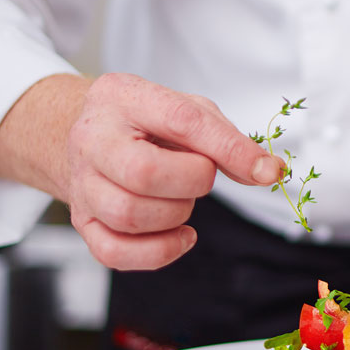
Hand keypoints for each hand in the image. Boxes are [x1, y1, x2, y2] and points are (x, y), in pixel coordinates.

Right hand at [64, 73, 281, 269]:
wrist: (91, 135)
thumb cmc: (145, 122)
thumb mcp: (187, 111)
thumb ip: (227, 140)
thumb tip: (267, 171)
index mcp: (123, 97)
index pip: (181, 121)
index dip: (228, 149)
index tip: (265, 169)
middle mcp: (93, 139)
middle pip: (144, 174)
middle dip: (192, 183)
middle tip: (199, 176)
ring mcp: (82, 183)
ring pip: (129, 215)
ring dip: (175, 215)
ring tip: (181, 197)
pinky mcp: (82, 221)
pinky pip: (115, 252)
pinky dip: (159, 251)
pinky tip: (180, 235)